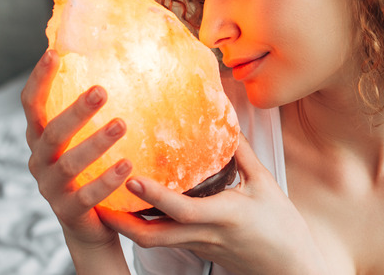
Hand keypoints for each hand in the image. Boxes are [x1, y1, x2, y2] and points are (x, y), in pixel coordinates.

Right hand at [22, 50, 131, 248]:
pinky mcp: (68, 211)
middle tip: (101, 90)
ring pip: (69, 163)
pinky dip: (106, 179)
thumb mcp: (85, 142)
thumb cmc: (91, 172)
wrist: (91, 226)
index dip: (39, 80)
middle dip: (75, 111)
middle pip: (52, 133)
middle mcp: (39, 161)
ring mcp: (51, 188)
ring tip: (121, 124)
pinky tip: (128, 164)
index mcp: (41, 139)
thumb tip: (112, 67)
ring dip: (95, 142)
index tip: (54, 53)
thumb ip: (90, 114)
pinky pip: (87, 195)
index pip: (32, 105)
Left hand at [98, 135, 327, 274]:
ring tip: (105, 202)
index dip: (154, 196)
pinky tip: (137, 210)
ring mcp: (199, 246)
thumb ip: (244, 154)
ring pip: (153, 241)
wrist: (289, 268)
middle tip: (94, 199)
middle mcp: (205, 235)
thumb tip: (227, 123)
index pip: (182, 210)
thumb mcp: (266, 185)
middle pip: (151, 237)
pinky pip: (165, 239)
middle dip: (120, 222)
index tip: (130, 178)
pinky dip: (146, 226)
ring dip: (127, 226)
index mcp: (223, 217)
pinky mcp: (199, 250)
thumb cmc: (282, 228)